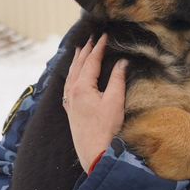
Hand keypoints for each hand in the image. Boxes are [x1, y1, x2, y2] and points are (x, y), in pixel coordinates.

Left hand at [63, 34, 127, 171]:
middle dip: (85, 51)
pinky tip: (72, 77)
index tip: (104, 36)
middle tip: (91, 39)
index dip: (99, 48)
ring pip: (70, 75)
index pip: (91, 61)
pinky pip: (67, 86)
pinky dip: (71, 76)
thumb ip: (117, 79)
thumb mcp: (115, 102)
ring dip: (76, 61)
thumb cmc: (105, 129)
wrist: (94, 153)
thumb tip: (122, 62)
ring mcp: (69, 102)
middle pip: (78, 66)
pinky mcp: (70, 111)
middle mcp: (71, 92)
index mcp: (81, 87)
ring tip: (79, 51)